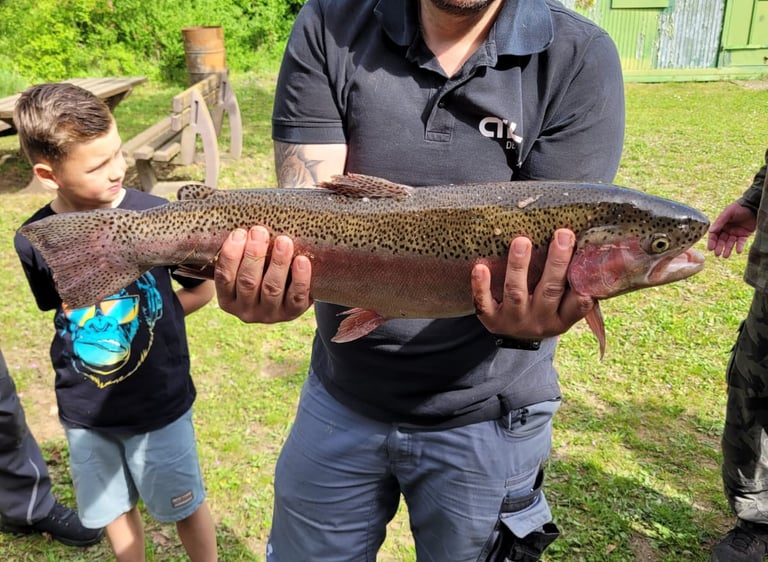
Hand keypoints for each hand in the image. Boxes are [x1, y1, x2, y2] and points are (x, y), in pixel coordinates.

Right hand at [214, 226, 312, 322]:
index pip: (224, 277)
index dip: (231, 254)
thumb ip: (243, 250)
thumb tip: (247, 220)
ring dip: (277, 263)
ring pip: (272, 288)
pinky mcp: (292, 313)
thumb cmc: (261, 271)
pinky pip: (296, 297)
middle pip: (248, 282)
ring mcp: (269, 314)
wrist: (287, 295)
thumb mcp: (245, 266)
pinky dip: (300, 278)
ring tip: (283, 241)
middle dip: (254, 254)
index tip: (239, 232)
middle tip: (260, 231)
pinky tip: (302, 260)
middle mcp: (246, 310)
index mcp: (228, 299)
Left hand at [471, 229, 594, 339]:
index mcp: (562, 318)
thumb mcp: (563, 306)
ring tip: (521, 242)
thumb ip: (573, 284)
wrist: (516, 339)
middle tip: (562, 235)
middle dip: (556, 262)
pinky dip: (481, 286)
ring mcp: (514, 320)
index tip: (588, 261)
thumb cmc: (545, 310)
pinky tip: (480, 268)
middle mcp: (540, 321)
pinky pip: (484, 303)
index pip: (578, 304)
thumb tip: (588, 244)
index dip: (584, 286)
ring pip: (516, 293)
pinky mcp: (491, 320)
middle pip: (550, 291)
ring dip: (518, 266)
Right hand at [707, 202, 755, 257]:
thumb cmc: (739, 207)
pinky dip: (739, 247)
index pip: (714, 235)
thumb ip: (720, 222)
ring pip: (730, 243)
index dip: (712, 241)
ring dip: (727, 249)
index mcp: (721, 225)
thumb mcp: (728, 213)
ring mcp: (736, 233)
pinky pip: (741, 242)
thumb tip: (711, 231)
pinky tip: (738, 251)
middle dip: (719, 247)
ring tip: (725, 256)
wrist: (753, 206)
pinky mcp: (744, 235)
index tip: (710, 248)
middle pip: (721, 240)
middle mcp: (727, 230)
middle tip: (717, 254)